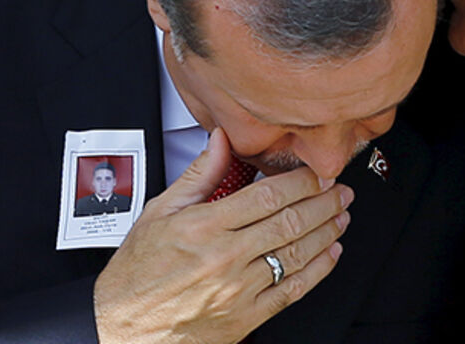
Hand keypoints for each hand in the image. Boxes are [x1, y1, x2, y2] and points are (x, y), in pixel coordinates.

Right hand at [94, 128, 351, 343]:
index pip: (266, 196)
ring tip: (342, 216)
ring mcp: (237, 290)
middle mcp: (224, 258)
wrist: (122, 329)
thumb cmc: (138, 272)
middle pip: (289, 222)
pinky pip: (291, 291)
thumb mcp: (159, 212)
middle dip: (324, 202)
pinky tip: (330, 254)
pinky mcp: (245, 317)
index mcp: (203, 227)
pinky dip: (317, 271)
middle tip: (341, 190)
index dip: (301, 181)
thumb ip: (199, 174)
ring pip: (296, 254)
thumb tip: (222, 138)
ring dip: (326, 232)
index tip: (317, 172)